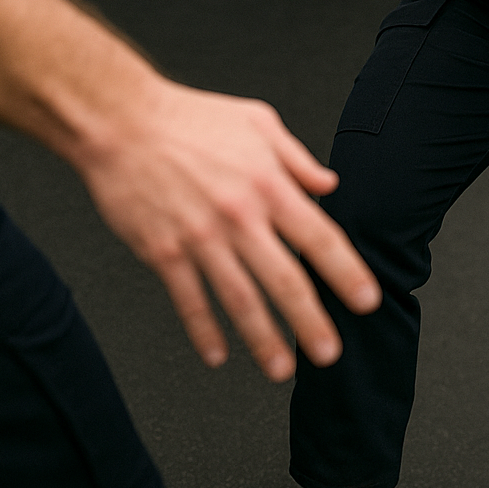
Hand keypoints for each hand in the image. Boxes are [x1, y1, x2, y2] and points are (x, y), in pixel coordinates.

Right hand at [79, 78, 380, 378]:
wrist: (123, 122)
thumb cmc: (189, 118)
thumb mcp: (257, 122)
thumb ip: (297, 157)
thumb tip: (329, 184)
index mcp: (266, 183)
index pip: (319, 236)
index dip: (346, 273)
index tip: (365, 301)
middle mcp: (238, 215)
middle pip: (285, 279)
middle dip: (311, 322)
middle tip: (329, 353)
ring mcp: (200, 237)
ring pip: (240, 300)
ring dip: (264, 339)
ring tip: (283, 369)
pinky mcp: (163, 252)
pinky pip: (189, 301)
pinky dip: (204, 331)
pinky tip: (218, 354)